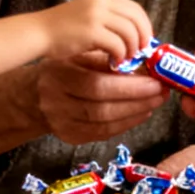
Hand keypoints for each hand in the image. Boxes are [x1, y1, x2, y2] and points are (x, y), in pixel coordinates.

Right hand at [35, 0, 153, 64]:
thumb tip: (133, 36)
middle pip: (136, 18)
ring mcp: (96, 15)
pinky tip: (114, 62)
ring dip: (132, 48)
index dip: (144, 25)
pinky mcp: (92, 31)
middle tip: (140, 52)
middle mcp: (101, 2)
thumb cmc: (62, 29)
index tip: (145, 40)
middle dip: (143, 37)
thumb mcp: (88, 16)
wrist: (38, 32)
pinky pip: (117, 44)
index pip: (134, 8)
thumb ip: (108, 21)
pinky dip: (120, 55)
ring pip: (130, 31)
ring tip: (126, 59)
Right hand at [36, 52, 168, 144]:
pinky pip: (103, 133)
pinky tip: (141, 113)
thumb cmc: (63, 69)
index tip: (154, 81)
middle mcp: (57, 103)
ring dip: (135, 114)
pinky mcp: (70, 137)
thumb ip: (107, 60)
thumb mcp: (79, 55)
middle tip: (161, 92)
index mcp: (59, 76)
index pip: (97, 85)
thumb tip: (144, 64)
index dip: (129, 86)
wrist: (33, 95)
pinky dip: (126, 124)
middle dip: (137, 101)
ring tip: (155, 102)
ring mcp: (62, 124)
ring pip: (104, 124)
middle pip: (102, 108)